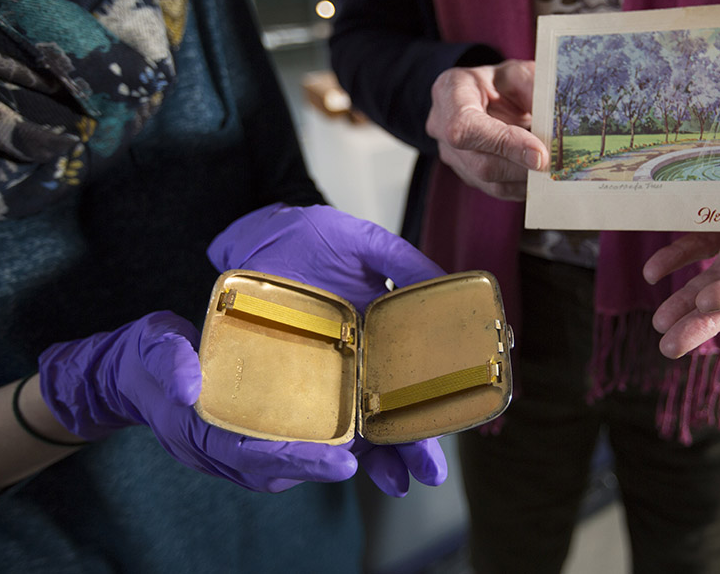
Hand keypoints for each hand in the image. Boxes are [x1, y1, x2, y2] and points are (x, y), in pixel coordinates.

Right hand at [39, 311, 358, 492]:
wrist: (122, 373)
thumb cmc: (144, 356)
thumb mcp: (154, 344)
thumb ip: (171, 360)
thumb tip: (189, 386)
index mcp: (194, 431)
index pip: (251, 455)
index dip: (297, 459)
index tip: (341, 461)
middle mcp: (209, 450)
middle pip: (269, 471)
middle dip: (314, 467)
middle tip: (358, 458)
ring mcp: (219, 452)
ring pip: (271, 470)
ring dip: (310, 463)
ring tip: (352, 448)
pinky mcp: (229, 443)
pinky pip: (267, 457)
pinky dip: (298, 452)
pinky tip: (325, 435)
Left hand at [207, 203, 449, 494]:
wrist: (250, 238)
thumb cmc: (304, 235)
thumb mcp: (359, 240)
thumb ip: (401, 259)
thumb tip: (444, 282)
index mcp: (384, 330)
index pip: (422, 372)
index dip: (446, 397)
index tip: (469, 416)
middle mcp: (363, 360)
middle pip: (398, 409)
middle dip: (418, 445)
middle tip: (432, 471)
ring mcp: (330, 376)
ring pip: (362, 425)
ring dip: (384, 459)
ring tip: (400, 483)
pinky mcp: (292, 387)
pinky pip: (315, 423)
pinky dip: (331, 451)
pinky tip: (350, 471)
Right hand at [427, 59, 548, 199]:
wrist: (486, 95)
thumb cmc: (500, 82)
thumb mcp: (519, 74)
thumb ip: (534, 93)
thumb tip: (553, 129)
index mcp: (450, 92)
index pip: (467, 127)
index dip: (504, 143)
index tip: (539, 154)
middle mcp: (441, 126)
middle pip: (480, 162)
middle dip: (522, 167)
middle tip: (556, 164)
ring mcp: (451, 154)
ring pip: (489, 181)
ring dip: (525, 178)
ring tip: (551, 168)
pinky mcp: (466, 173)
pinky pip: (496, 189)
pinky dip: (522, 185)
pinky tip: (539, 173)